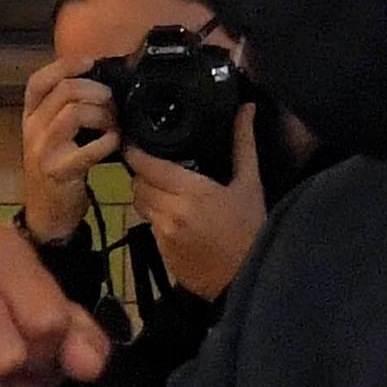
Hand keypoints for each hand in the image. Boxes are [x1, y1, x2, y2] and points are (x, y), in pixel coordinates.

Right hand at [13, 53, 115, 240]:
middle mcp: (32, 129)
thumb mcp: (53, 136)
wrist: (47, 214)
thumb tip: (100, 84)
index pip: (38, 80)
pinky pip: (89, 148)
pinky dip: (108, 141)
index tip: (91, 62)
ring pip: (75, 112)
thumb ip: (65, 110)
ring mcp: (44, 150)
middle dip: (96, 91)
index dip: (65, 65)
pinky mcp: (60, 171)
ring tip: (114, 124)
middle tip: (113, 102)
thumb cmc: (56, 170)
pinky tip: (115, 142)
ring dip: (103, 114)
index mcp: (30, 117)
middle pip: (64, 91)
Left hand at [124, 108, 265, 300]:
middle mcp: (170, 211)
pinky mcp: (161, 252)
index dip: (136, 152)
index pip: (146, 165)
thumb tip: (246, 107)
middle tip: (158, 166)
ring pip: (140, 205)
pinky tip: (177, 218)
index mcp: (190, 191)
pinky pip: (149, 226)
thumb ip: (243, 144)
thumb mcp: (250, 184)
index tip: (135, 140)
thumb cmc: (251, 229)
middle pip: (138, 184)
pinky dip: (157, 218)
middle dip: (144, 174)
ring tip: (168, 191)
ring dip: (148, 196)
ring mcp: (162, 234)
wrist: (246, 279)